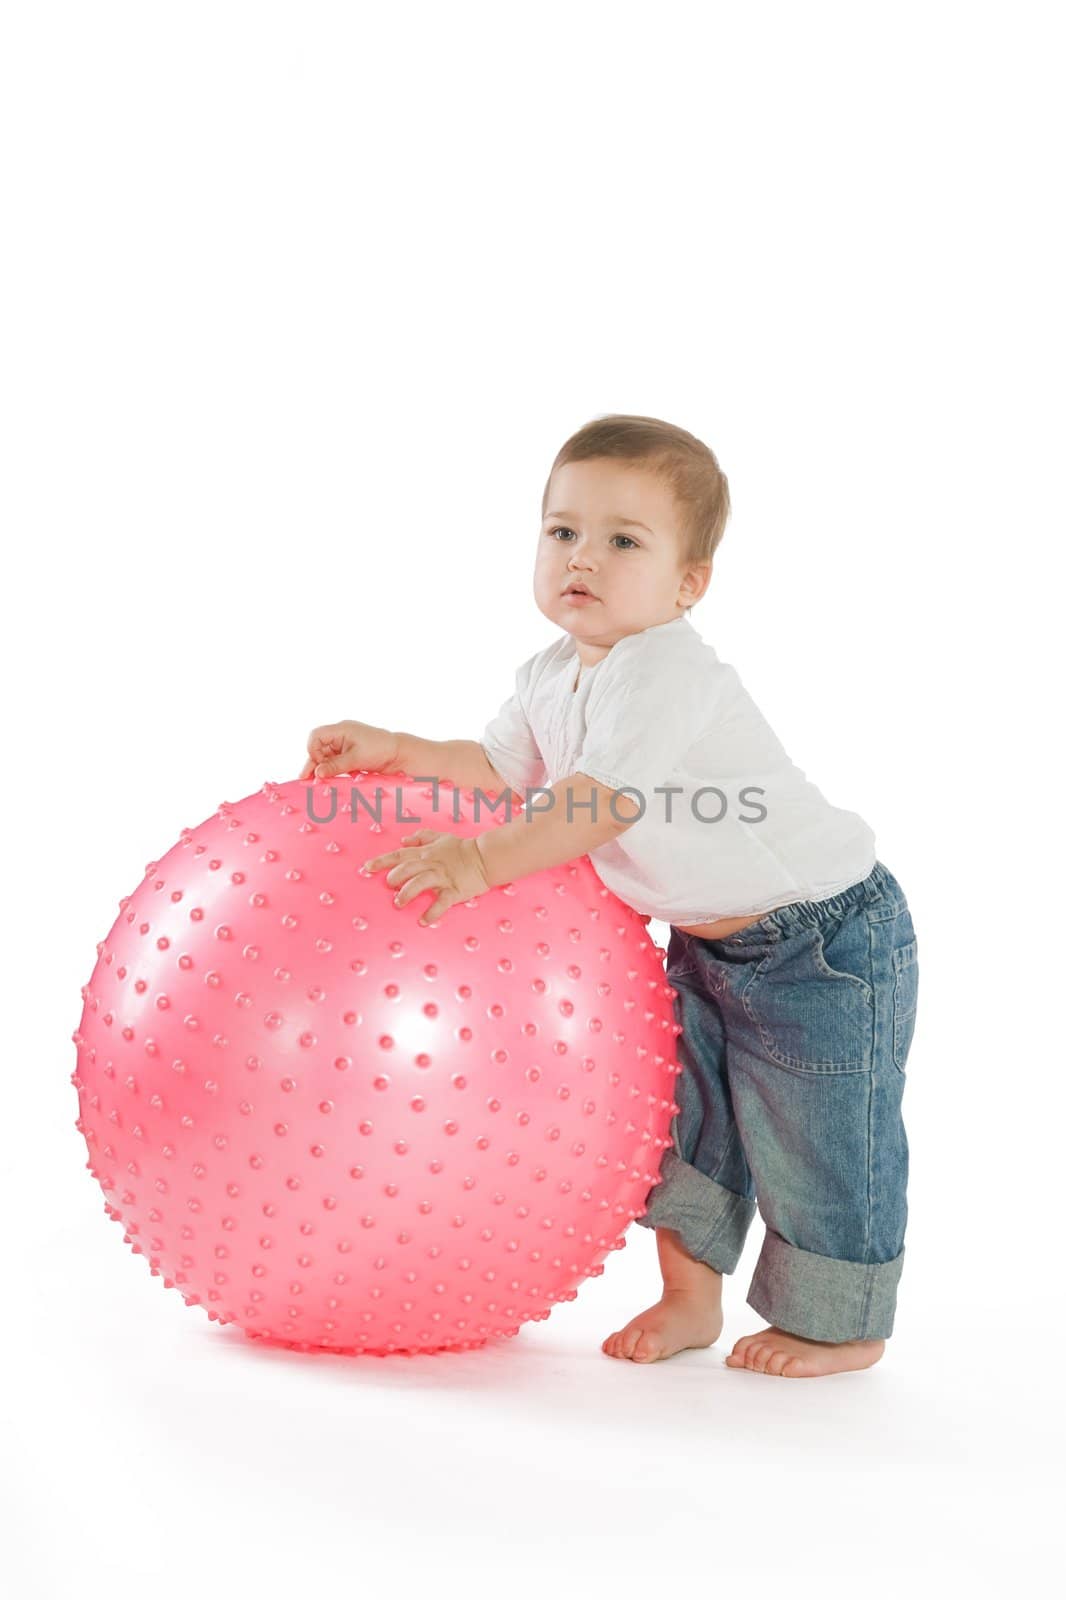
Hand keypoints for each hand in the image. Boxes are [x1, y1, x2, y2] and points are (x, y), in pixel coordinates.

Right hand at [300, 719, 399, 779]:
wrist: (398, 754)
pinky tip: (329, 780)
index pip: (316, 736)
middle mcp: (339, 736)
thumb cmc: (380, 750)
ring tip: (316, 783)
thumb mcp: (356, 759)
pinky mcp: (348, 755)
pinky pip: (333, 762)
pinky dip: (331, 771)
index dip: (313, 751)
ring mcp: (343, 745)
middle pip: (317, 748)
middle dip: (313, 763)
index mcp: (340, 729)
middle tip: (306, 780)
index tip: (319, 766)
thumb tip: (317, 773)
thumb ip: (335, 766)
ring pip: (325, 757)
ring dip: (322, 769)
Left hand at [362, 828, 489, 926]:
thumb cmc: (461, 848)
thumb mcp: (440, 837)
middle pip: (407, 868)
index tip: (367, 867)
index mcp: (426, 852)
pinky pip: (441, 903)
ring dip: (408, 893)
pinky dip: (432, 913)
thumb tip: (403, 840)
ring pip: (421, 883)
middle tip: (388, 885)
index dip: (382, 861)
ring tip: (399, 903)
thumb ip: (421, 836)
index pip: (400, 855)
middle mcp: (431, 864)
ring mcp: (443, 877)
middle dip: (394, 877)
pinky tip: (423, 921)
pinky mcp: (454, 890)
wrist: (485, 857)